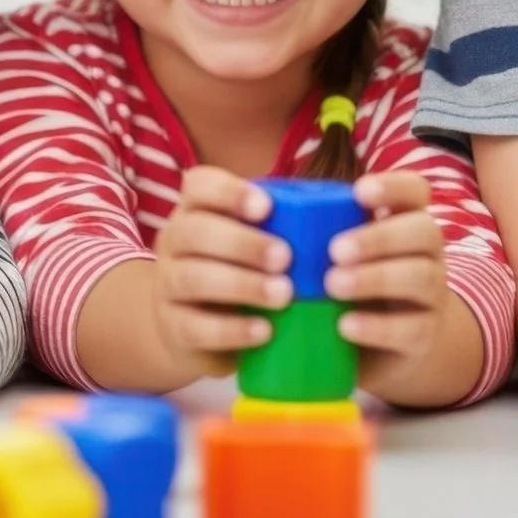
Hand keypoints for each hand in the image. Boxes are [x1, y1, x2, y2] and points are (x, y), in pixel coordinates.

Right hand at [146, 166, 290, 374]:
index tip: (267, 207)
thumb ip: (285, 227)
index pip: (199, 186)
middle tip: (286, 257)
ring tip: (284, 295)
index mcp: (196, 210)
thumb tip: (350, 213)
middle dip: (242, 242)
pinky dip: (232, 329)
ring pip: (193, 278)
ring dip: (241, 284)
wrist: (192, 326)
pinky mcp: (174, 327)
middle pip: (195, 231)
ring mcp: (168, 285)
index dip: (229, 192)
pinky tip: (265, 331)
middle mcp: (174, 241)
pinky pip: (195, 326)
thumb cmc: (239, 272)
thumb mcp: (253, 242)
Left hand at [329, 173, 450, 366]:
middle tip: (334, 250)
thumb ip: (311, 230)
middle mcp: (427, 252)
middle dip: (380, 237)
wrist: (378, 345)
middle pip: (424, 231)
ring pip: (422, 277)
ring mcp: (432, 294)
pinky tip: (345, 325)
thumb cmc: (344, 283)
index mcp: (404, 221)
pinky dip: (378, 327)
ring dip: (375, 278)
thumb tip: (257, 207)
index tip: (358, 191)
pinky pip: (413, 328)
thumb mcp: (332, 254)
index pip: (415, 190)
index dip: (393, 186)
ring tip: (332, 286)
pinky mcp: (426, 335)